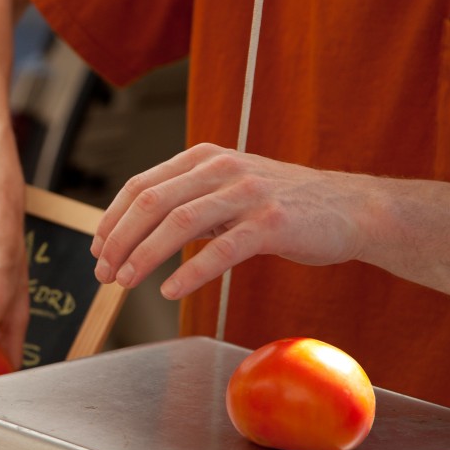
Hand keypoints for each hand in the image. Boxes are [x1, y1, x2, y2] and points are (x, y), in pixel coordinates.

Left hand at [91, 143, 370, 298]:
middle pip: (151, 202)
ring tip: (124, 282)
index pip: (141, 186)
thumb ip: (189, 202)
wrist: (353, 208)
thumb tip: (136, 232)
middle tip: (103, 273)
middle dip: (118, 240)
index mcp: (205, 158)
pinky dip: (190, 272)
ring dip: (143, 255)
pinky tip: (170, 290)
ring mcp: (248, 193)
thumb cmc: (285, 204)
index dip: (112, 219)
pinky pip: (221, 250)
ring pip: (179, 222)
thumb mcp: (230, 191)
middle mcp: (222, 168)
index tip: (97, 248)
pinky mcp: (272, 223)